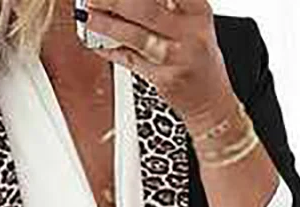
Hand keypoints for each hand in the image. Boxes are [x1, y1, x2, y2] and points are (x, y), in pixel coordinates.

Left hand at [82, 0, 237, 127]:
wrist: (211, 103)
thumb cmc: (199, 59)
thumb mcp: (194, 24)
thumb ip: (168, 7)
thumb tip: (125, 1)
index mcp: (199, 11)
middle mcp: (190, 33)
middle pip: (146, 9)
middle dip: (114, 0)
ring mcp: (176, 58)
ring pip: (136, 36)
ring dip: (107, 24)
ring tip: (88, 15)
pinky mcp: (162, 80)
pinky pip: (130, 61)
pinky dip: (111, 50)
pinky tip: (96, 42)